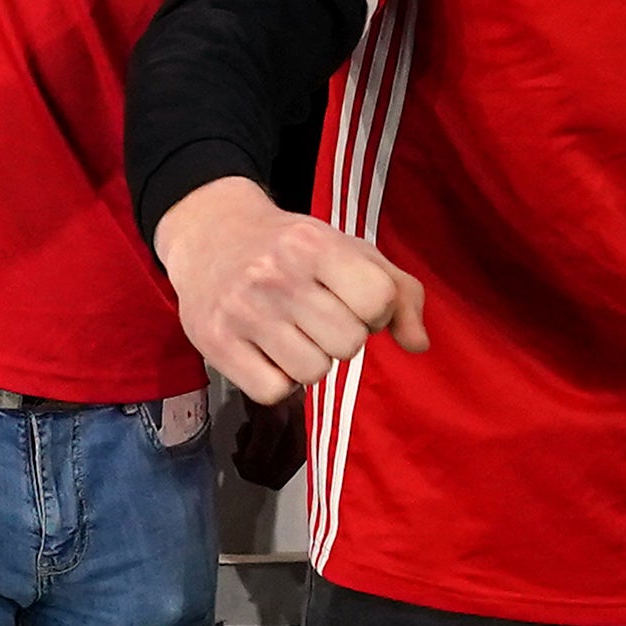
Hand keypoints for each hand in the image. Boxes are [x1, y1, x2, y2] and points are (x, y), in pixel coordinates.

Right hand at [151, 174, 428, 403]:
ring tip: (292, 334)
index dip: (376, 310)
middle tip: (317, 318)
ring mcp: (242, 311)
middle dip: (342, 337)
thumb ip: (398, 291)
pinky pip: (272, 391)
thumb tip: (418, 344)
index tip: (353, 300)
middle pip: (348, 343)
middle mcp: (276, 275)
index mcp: (315, 244)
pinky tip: (267, 353)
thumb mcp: (348, 250)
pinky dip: (277, 381)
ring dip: (310, 361)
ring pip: (312, 373)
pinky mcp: (215, 342)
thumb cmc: (291, 248)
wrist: (207, 234)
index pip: (378, 300)